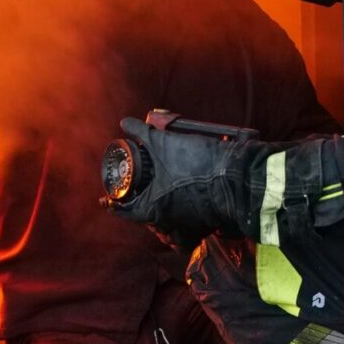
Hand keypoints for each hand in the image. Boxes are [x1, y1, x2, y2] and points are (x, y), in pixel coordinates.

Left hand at [111, 117, 235, 239]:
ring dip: (157, 201)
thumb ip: (141, 132)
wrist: (236, 175)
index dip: (114, 203)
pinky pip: (182, 212)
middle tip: (131, 186)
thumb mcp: (164, 143)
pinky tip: (177, 185)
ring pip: (164, 213)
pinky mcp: (203, 216)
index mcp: (153, 208)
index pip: (125, 211)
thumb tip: (124, 123)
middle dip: (137, 199)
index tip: (106, 198)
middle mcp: (168, 220)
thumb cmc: (196, 164)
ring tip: (152, 184)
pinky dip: (175, 201)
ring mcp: (187, 221)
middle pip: (145, 212)